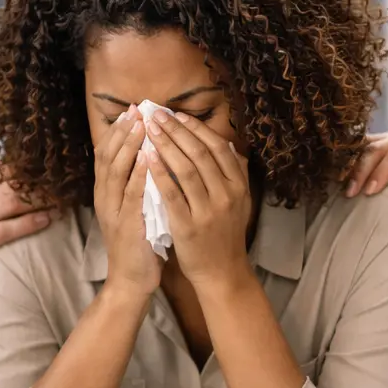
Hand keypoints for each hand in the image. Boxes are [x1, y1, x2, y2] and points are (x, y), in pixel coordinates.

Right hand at [0, 168, 55, 299]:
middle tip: (68, 186)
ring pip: (13, 202)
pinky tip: (48, 219)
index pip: (8, 167)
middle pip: (14, 183)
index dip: (35, 168)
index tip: (59, 171)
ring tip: (64, 201)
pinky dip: (31, 222)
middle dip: (44, 184)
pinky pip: (8, 229)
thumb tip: (29, 176)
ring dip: (42, 201)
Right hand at [93, 105, 162, 297]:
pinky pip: (131, 195)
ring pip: (115, 171)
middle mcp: (105, 198)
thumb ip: (139, 184)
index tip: (132, 110)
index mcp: (107, 193)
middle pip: (107, 156)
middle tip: (136, 110)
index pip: (107, 154)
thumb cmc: (140, 242)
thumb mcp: (136, 208)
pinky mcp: (126, 225)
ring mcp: (113, 212)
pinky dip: (137, 174)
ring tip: (140, 125)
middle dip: (122, 131)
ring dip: (128, 146)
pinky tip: (147, 157)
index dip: (118, 131)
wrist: (131, 280)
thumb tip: (152, 155)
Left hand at [142, 109, 253, 290]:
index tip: (178, 115)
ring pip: (186, 169)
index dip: (197, 129)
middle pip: (200, 153)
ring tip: (149, 129)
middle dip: (177, 130)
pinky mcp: (189, 225)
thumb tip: (229, 144)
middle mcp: (227, 195)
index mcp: (239, 186)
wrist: (222, 272)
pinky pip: (171, 193)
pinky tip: (147, 157)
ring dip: (166, 144)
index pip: (218, 147)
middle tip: (157, 114)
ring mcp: (208, 211)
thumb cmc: (225, 234)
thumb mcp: (240, 202)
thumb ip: (236, 173)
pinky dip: (159, 172)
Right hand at [344, 130, 387, 245]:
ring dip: (350, 165)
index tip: (369, 193)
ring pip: (364, 144)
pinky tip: (339, 177)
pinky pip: (359, 147)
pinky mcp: (378, 142)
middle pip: (377, 148)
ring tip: (341, 186)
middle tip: (350, 194)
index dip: (380, 173)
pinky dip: (348, 161)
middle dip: (361, 170)